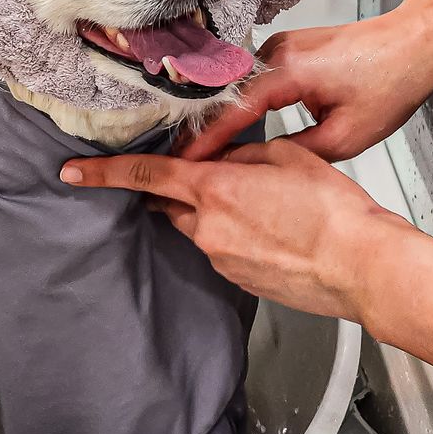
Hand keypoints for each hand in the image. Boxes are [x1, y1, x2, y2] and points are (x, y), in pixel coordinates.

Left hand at [60, 139, 413, 321]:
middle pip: (170, 202)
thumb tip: (226, 158)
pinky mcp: (239, 281)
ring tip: (263, 206)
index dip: (103, 173)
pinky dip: (235, 235)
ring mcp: (222, 259)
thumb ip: (243, 153)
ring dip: (214, 212)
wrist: (360, 265)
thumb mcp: (286, 156)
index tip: (73, 173)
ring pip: (199, 226)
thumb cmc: (332, 210)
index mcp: (215, 188)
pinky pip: (223, 249)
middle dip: (175, 188)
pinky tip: (272, 230)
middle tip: (207, 176)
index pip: (144, 175)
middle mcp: (208, 228)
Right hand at [180, 6, 432, 162]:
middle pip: (227, 95)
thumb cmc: (392, 83)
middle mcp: (277, 50)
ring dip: (222, 115)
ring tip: (202, 152)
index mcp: (288, 70)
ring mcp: (281, 45)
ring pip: (238, 86)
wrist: (415, 42)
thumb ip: (296, 153)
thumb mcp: (346, 137)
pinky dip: (241, 102)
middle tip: (181, 165)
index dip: (206, 142)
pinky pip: (254, 78)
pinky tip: (233, 127)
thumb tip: (262, 166)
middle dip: (205, 130)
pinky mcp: (289, 47)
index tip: (181, 165)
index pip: (233, 110)